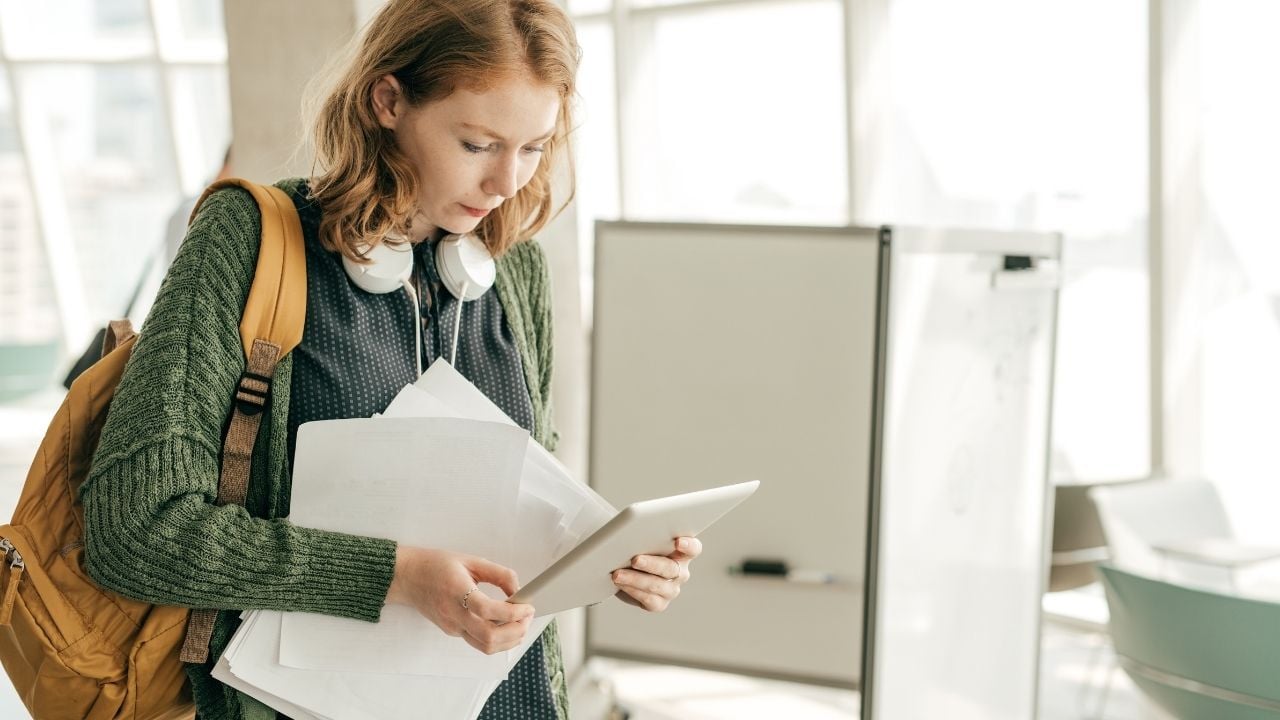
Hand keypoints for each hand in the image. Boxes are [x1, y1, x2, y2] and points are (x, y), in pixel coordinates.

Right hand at [385, 545, 533, 654]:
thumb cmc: (437, 565)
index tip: (527, 606)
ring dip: (509, 640)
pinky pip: (479, 642)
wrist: (408, 577)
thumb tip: (519, 591)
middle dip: (515, 631)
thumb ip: (498, 574)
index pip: (488, 611)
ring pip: (485, 646)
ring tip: (521, 624)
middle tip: (527, 617)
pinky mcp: (452, 632)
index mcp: (457, 591)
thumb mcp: (471, 560)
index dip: (512, 613)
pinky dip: (498, 639)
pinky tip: (506, 626)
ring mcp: (452, 627)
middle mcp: (453, 614)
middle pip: (489, 637)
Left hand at [612, 536, 701, 612]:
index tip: (677, 541)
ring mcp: (671, 589)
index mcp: (683, 552)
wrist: (625, 568)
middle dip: (651, 564)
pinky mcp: (659, 603)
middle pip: (671, 568)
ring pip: (657, 585)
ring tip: (617, 574)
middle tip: (634, 559)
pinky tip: (621, 584)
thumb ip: (646, 534)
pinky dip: (633, 591)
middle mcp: (681, 572)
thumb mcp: (643, 538)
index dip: (689, 545)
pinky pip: (649, 599)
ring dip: (635, 579)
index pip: (694, 548)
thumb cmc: (637, 547)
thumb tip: (632, 532)